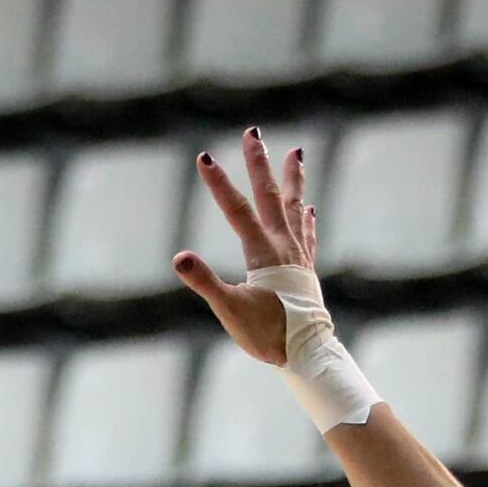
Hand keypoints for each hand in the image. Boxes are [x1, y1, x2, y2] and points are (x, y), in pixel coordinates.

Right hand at [173, 129, 322, 365]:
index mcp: (262, 252)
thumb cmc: (267, 335)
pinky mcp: (305, 269)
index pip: (236, 209)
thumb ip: (205, 281)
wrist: (306, 353)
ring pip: (295, 207)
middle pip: (269, 195)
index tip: (205, 157)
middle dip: (258, 163)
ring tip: (295, 152)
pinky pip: (306, 234)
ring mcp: (297, 255)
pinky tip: (308, 208)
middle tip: (252, 133)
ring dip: (293, 179)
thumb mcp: (230, 310)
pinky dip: (305, 217)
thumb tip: (179, 257)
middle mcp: (282, 245)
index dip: (219, 184)